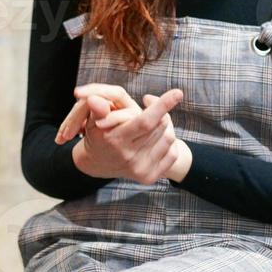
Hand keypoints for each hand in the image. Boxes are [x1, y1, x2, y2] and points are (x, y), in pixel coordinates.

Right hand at [57, 84, 185, 184]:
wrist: (98, 163)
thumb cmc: (100, 133)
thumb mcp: (94, 118)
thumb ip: (98, 107)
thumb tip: (94, 98)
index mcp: (115, 140)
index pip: (145, 122)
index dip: (162, 106)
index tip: (177, 93)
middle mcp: (128, 157)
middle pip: (160, 125)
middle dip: (159, 111)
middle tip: (149, 107)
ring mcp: (140, 169)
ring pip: (169, 137)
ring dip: (164, 125)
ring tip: (151, 122)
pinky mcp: (149, 177)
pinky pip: (172, 152)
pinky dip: (167, 141)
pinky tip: (155, 138)